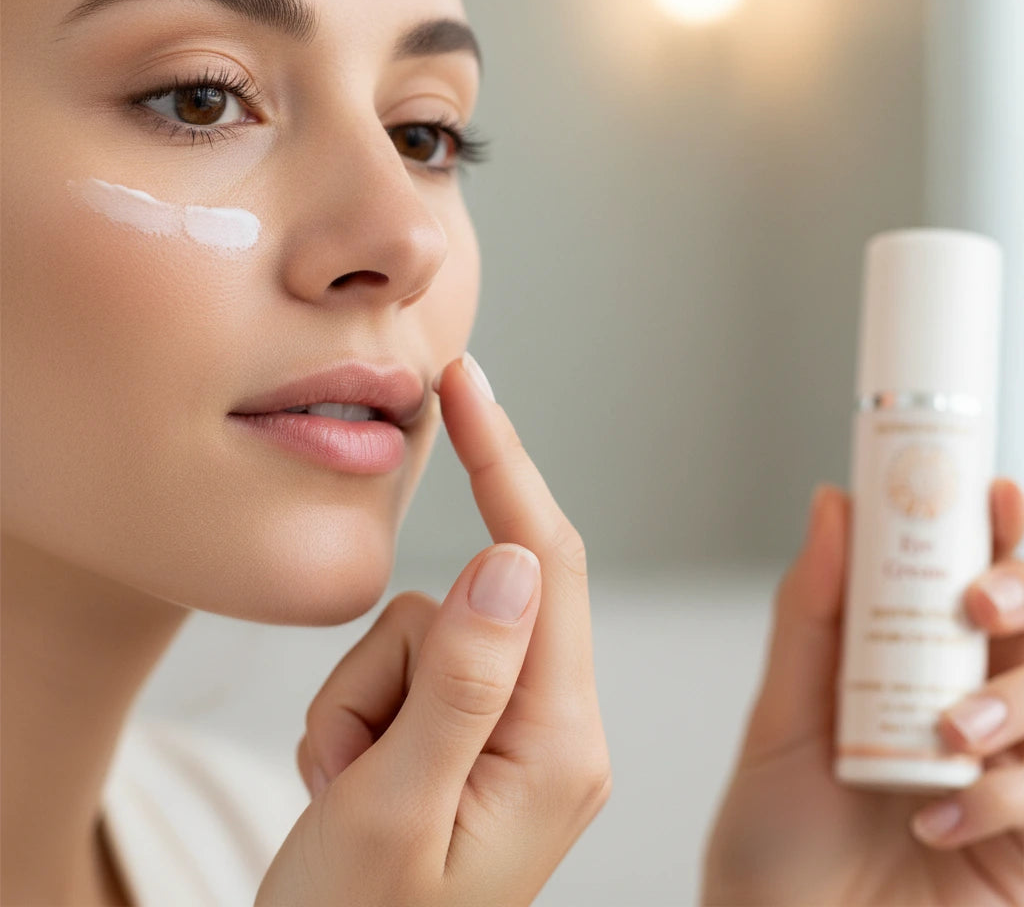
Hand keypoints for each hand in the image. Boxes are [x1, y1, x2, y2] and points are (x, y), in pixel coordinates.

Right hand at [256, 354, 610, 906]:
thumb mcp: (392, 810)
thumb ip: (461, 679)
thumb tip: (512, 560)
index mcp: (560, 745)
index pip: (549, 566)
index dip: (504, 463)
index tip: (466, 384)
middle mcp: (558, 728)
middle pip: (485, 598)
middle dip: (401, 652)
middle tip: (354, 749)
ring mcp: (518, 728)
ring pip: (434, 626)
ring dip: (369, 692)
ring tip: (349, 788)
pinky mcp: (476, 728)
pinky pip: (416, 659)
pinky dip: (365, 705)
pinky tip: (353, 781)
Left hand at [701, 478, 1023, 905]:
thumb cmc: (776, 833)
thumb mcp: (783, 714)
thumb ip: (813, 611)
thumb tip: (833, 501)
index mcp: (919, 669)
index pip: (983, 584)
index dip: (1004, 531)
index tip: (994, 493)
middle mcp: (974, 711)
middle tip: (978, 602)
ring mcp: (1010, 776)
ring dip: (1016, 702)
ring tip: (947, 735)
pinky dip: (1007, 795)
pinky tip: (942, 819)